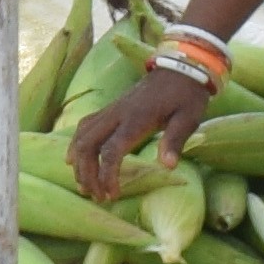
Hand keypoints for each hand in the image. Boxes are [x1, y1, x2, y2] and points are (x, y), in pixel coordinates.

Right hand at [64, 68, 213, 201]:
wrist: (180, 68)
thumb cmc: (186, 96)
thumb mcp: (188, 118)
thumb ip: (175, 141)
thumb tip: (168, 166)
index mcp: (136, 119)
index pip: (111, 151)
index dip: (107, 175)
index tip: (112, 195)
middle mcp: (117, 114)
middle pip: (88, 145)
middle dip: (87, 173)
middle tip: (96, 196)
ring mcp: (111, 110)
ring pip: (82, 135)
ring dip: (78, 161)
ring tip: (84, 185)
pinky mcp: (111, 108)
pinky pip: (85, 125)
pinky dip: (76, 143)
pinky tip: (74, 158)